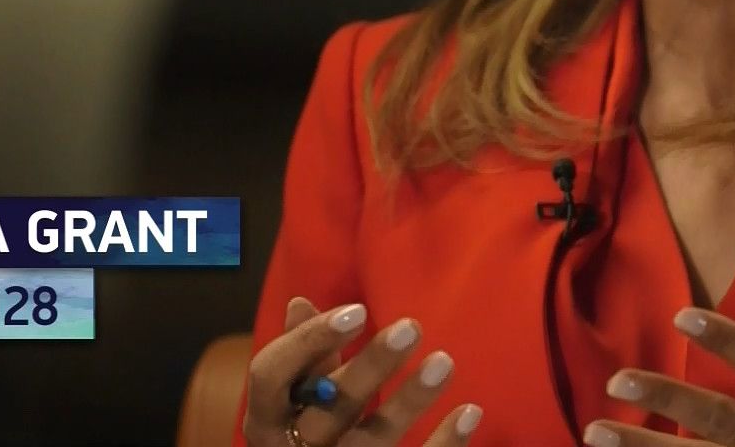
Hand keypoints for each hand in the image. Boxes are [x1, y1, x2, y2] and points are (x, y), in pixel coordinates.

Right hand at [242, 295, 482, 446]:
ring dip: (410, 401)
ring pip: (372, 441)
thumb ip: (300, 358)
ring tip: (444, 362)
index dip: (310, 341)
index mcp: (264, 420)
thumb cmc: (299, 433)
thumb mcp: (290, 400)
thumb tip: (300, 302)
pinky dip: (443, 443)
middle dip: (370, 367)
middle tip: (411, 327)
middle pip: (329, 408)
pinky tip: (469, 412)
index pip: (271, 375)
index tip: (357, 311)